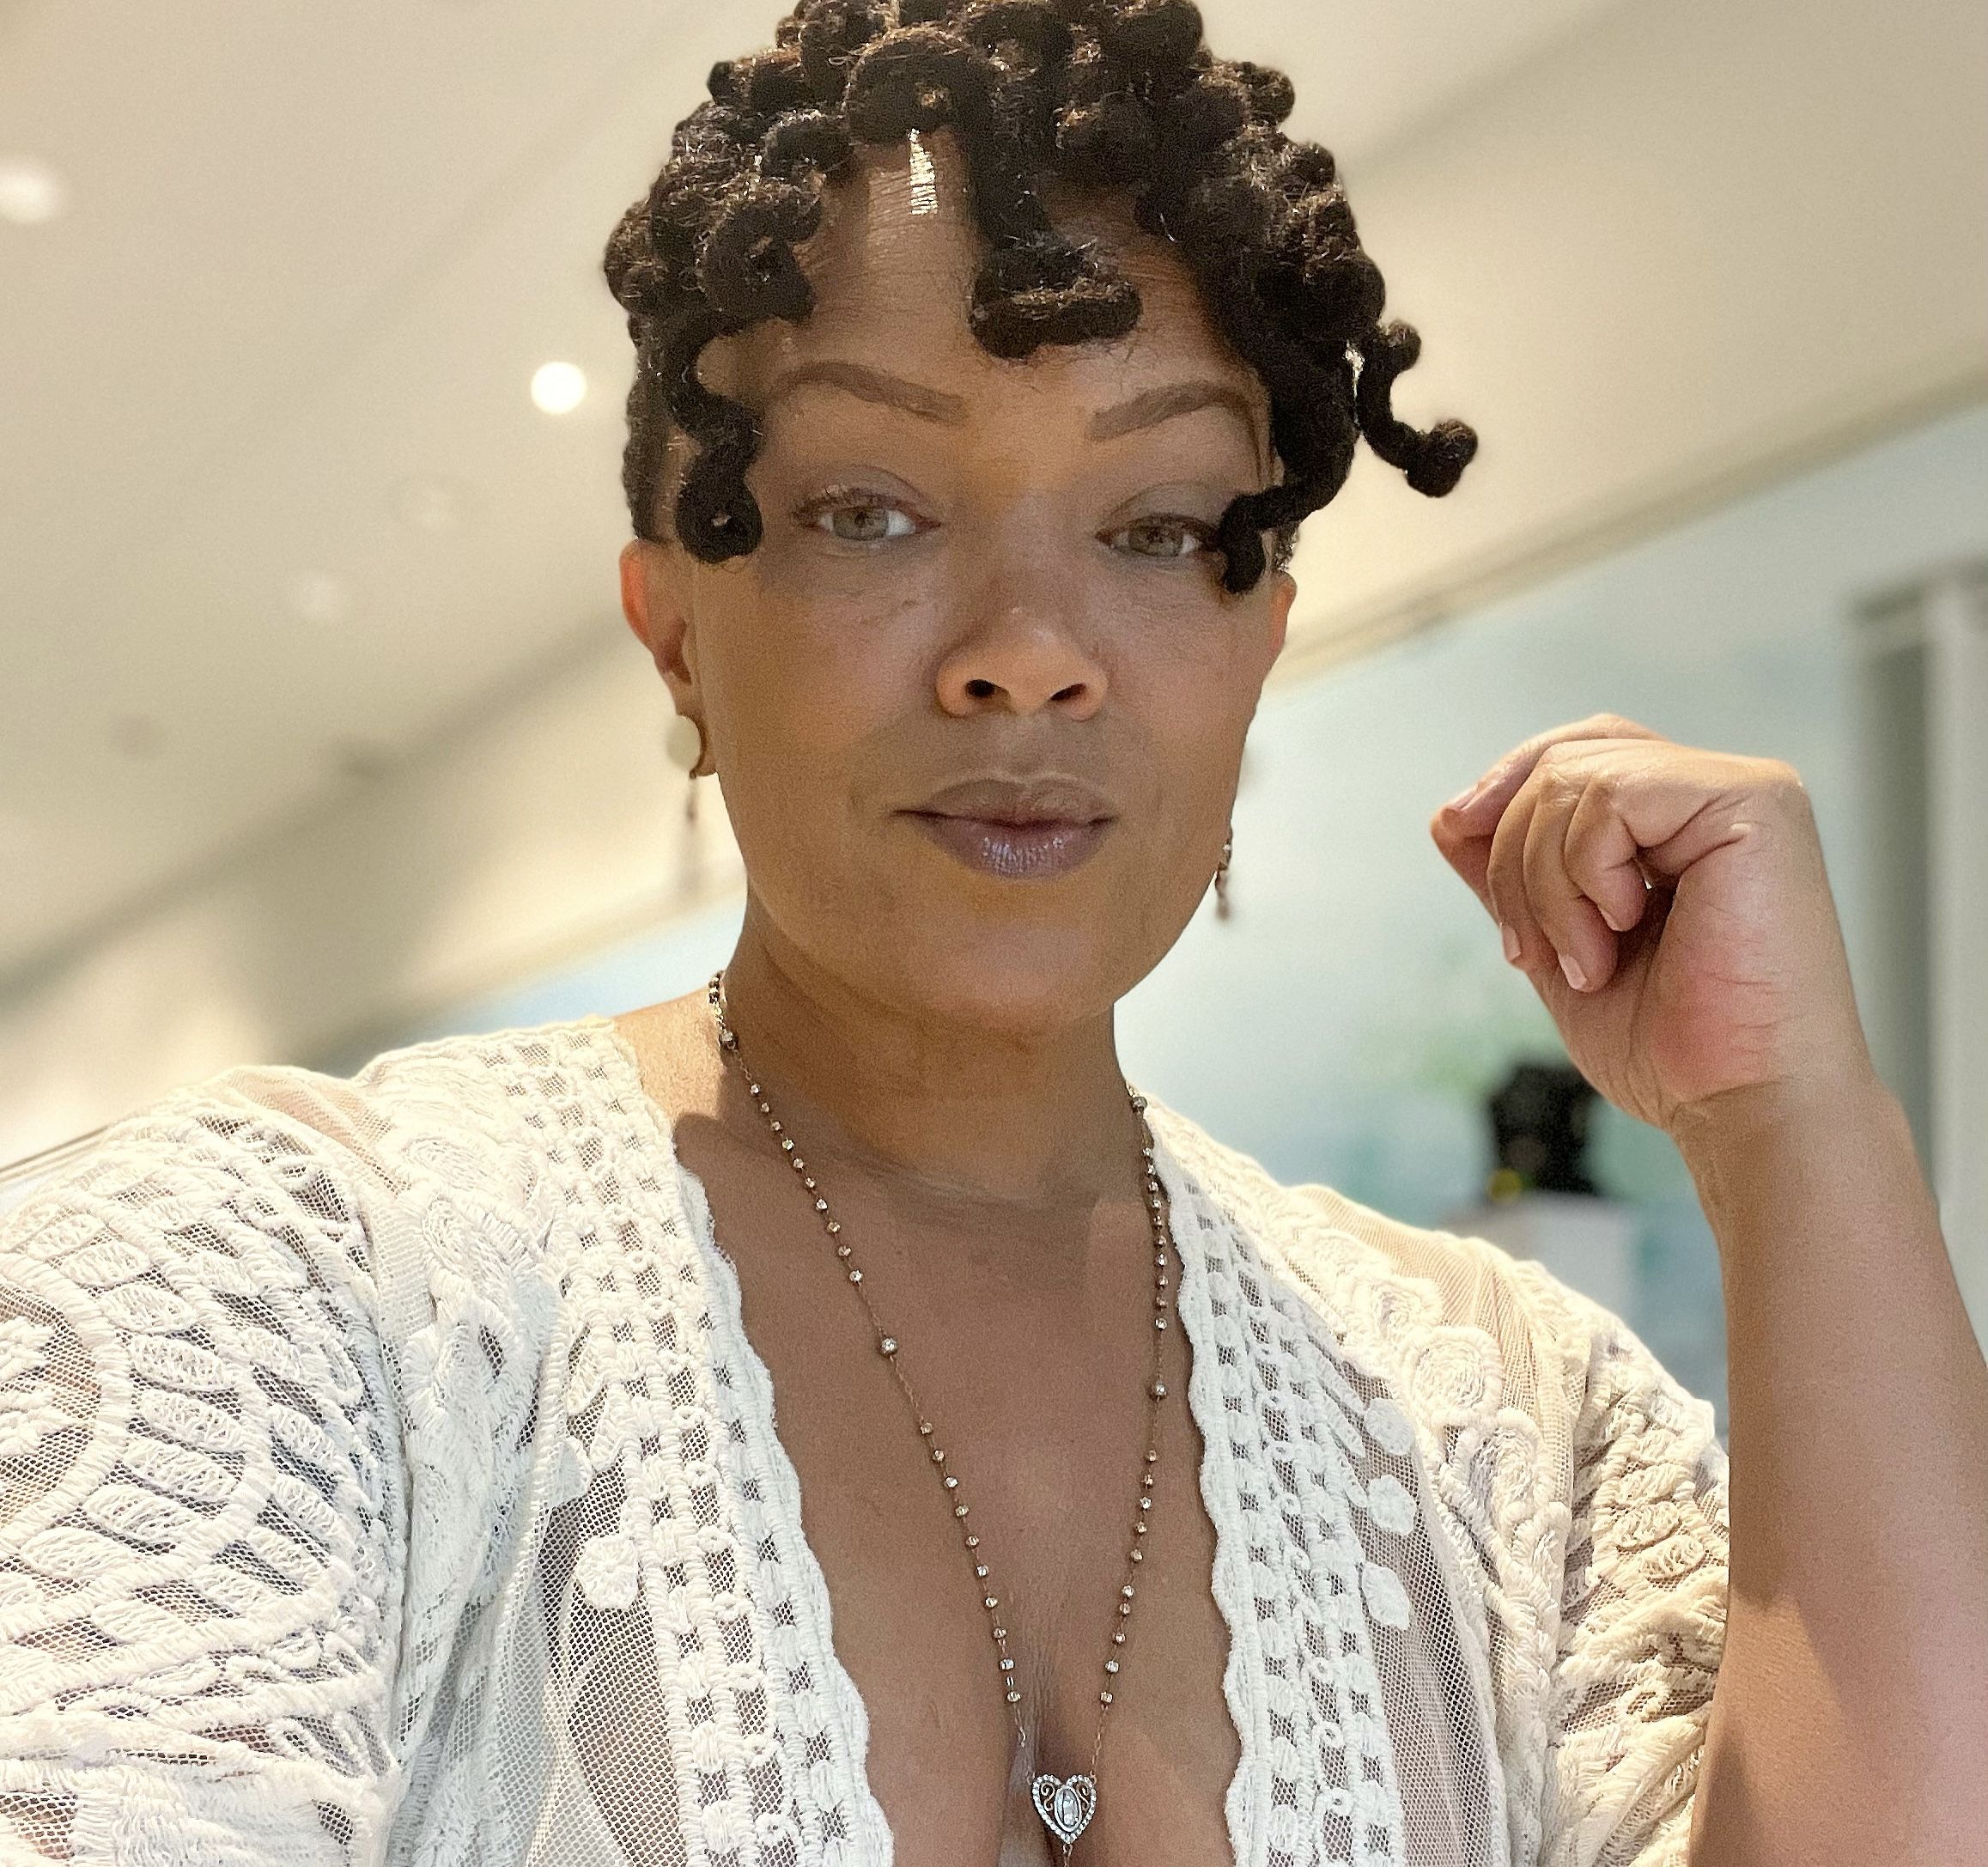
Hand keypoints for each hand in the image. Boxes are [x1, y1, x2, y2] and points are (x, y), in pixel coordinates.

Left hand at [1429, 714, 1875, 1135]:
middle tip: (1528, 950)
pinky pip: (1615, 795)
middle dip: (1513, 853)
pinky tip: (1624, 931)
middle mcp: (1719, 794)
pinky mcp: (1757, 806)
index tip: (1457, 830)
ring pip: (1578, 777)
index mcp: (1682, 822)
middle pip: (1566, 757)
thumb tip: (1451, 817)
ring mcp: (1746, 793)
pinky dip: (1585, 873)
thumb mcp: (1559, 946)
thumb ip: (1516, 878)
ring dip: (1545, 884)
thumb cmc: (1672, 1048)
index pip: (1577, 751)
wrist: (1740, 1106)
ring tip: (1588, 961)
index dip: (1506, 783)